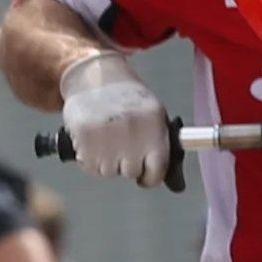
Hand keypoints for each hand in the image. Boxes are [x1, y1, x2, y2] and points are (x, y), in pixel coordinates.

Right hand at [60, 51, 171, 185]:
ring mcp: (107, 137)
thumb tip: (177, 185)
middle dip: (125, 163)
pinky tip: (93, 138)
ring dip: (106, 161)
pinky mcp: (85, 141)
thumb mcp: (153, 115)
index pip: (157, 169)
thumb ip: (161, 146)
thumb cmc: (126, 99)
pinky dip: (89, 158)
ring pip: (109, 172)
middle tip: (120, 143)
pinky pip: (90, 167)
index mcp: (154, 125)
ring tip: (106, 136)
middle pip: (131, 172)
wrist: (94, 76)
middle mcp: (132, 132)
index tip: (146, 175)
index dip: (151, 176)